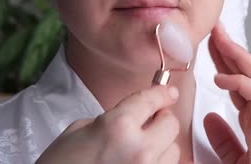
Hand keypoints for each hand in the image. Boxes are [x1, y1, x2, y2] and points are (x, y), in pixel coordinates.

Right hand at [37, 85, 180, 163]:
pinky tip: (137, 162)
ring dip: (161, 146)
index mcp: (118, 126)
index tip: (168, 92)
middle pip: (171, 124)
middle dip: (160, 120)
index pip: (151, 100)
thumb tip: (134, 118)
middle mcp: (140, 149)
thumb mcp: (77, 131)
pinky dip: (156, 163)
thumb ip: (111, 120)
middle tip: (147, 122)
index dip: (162, 94)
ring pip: (173, 151)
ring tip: (138, 149)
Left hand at [204, 23, 250, 163]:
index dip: (229, 65)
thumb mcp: (235, 161)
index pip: (245, 86)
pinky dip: (240, 82)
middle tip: (216, 29)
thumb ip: (225, 140)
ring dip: (239, 56)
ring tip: (219, 38)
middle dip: (234, 50)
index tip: (211, 48)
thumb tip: (210, 118)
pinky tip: (220, 77)